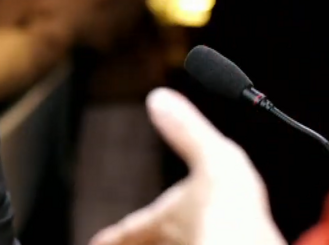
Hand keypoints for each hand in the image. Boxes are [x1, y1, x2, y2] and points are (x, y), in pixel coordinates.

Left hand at [89, 88, 284, 244]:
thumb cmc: (231, 217)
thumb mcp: (212, 159)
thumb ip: (186, 131)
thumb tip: (158, 99)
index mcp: (165, 221)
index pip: (130, 230)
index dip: (114, 235)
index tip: (97, 242)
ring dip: (176, 244)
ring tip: (173, 242)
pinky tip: (221, 243)